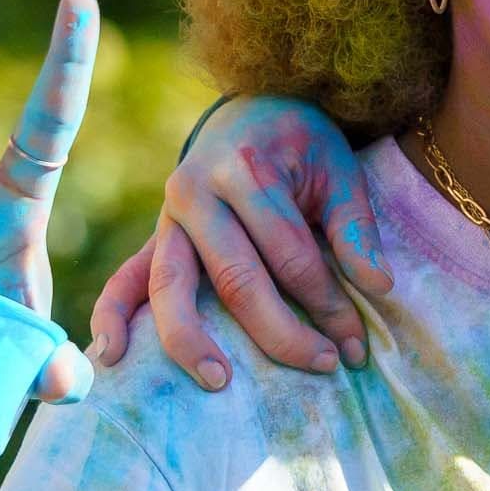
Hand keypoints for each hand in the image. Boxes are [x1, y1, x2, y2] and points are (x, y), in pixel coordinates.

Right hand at [87, 97, 392, 387]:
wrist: (251, 109)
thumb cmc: (302, 145)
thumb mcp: (339, 170)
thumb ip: (356, 229)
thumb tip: (378, 288)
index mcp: (245, 168)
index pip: (291, 254)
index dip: (328, 304)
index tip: (356, 344)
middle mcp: (196, 191)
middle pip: (236, 278)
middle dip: (281, 331)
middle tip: (322, 366)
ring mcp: (167, 217)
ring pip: (172, 286)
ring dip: (191, 339)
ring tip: (219, 381)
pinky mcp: (152, 236)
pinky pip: (123, 279)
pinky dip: (111, 317)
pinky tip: (111, 356)